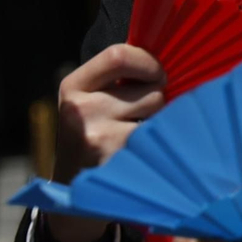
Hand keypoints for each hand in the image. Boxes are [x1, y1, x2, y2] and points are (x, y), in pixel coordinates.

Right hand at [47, 44, 165, 241]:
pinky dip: (160, 144)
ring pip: (159, 116)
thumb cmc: (93, 132)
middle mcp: (80, 110)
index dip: (148, 62)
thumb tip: (169, 54)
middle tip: (144, 115)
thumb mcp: (91, 99)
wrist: (72, 187)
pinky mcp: (115, 162)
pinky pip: (158, 141)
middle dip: (158, 100)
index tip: (158, 74)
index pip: (118, 55)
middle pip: (150, 90)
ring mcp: (97, 138)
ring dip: (160, 123)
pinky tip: (145, 153)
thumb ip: (117, 76)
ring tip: (140, 134)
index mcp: (73, 86)